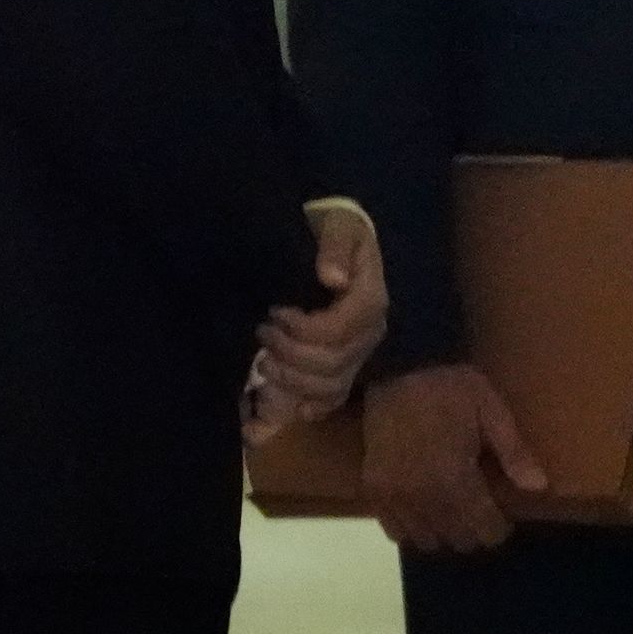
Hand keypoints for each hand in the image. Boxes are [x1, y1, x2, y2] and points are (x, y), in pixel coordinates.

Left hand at [247, 202, 387, 437]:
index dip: (301, 330)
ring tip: (264, 359)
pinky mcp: (348, 366)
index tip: (274, 312)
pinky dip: (312, 406)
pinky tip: (292, 405)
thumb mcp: (338, 227)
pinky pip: (334, 398)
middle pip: (329, 364)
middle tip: (262, 332)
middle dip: (288, 353)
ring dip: (291, 378)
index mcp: (370, 301)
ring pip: (328, 386)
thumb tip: (331, 277)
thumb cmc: (337, 232)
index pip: (336, 332)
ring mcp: (359, 354)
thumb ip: (335, 247)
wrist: (343, 241)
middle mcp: (370, 334)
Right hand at [357, 362, 544, 552]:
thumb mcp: (491, 410)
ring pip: (427, 540)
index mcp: (455, 478)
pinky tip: (423, 511)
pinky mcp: (375, 490)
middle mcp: (423, 496)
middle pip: (457, 539)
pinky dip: (413, 528)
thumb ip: (514, 452)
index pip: (483, 528)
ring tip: (453, 512)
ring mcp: (395, 496)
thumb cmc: (451, 388)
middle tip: (480, 512)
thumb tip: (538, 488)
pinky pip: (395, 531)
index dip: (498, 528)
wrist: (399, 367)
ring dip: (444, 532)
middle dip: (474, 531)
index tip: (502, 518)